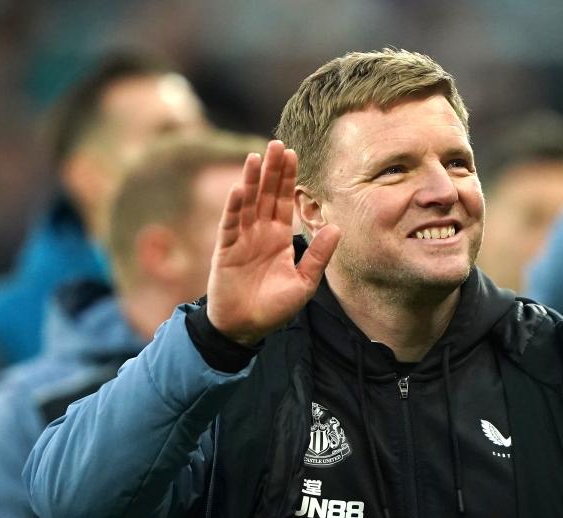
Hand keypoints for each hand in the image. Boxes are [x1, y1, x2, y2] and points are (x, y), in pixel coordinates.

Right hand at [205, 140, 340, 346]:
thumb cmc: (274, 308)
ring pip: (248, 203)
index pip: (284, 201)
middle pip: (267, 195)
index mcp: (279, 238)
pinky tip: (240, 187)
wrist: (246, 328)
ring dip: (252, 180)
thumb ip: (318, 255)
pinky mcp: (225, 250)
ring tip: (257, 156)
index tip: (293, 154)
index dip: (288, 179)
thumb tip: (336, 227)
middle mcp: (260, 233)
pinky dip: (234, 206)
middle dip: (272, 170)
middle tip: (278, 143)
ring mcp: (241, 239)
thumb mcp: (304, 282)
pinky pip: (230, 224)